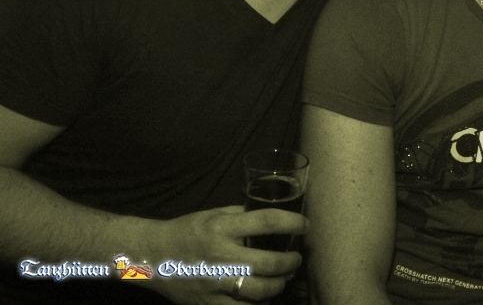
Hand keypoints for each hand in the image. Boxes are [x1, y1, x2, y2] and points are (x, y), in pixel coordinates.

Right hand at [142, 205, 306, 303]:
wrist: (150, 255)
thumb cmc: (185, 231)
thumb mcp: (212, 215)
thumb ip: (240, 215)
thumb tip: (270, 217)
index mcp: (223, 228)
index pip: (268, 222)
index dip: (293, 223)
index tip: (306, 225)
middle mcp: (221, 255)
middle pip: (270, 263)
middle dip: (291, 262)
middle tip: (296, 259)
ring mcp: (215, 282)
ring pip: (261, 290)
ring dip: (280, 284)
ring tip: (284, 278)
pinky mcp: (209, 303)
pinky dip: (260, 304)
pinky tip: (264, 297)